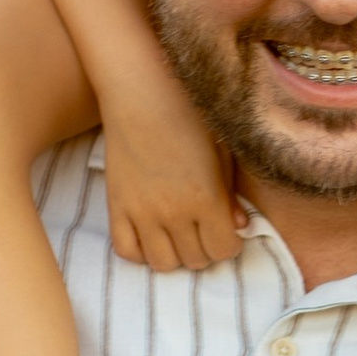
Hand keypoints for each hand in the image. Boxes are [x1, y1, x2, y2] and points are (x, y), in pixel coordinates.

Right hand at [99, 79, 240, 270]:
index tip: (229, 231)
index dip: (231, 245)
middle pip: (195, 260)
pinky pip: (127, 251)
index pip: (223, 250)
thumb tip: (239, 226)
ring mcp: (141, 213)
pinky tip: (152, 235)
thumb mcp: (221, 151)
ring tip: (181, 235)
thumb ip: (231, 193)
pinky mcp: (116, 206)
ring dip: (177, 255)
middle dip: (206, 250)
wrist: (141, 92)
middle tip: (206, 230)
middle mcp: (174, 213)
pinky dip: (142, 252)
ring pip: (163, 264)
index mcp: (206, 199)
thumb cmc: (189, 113)